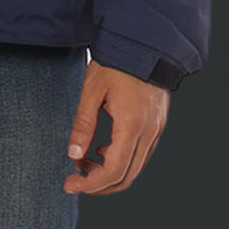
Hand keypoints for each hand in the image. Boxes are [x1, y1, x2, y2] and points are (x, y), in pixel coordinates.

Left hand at [63, 61, 169, 196]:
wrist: (145, 44)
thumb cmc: (116, 63)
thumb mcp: (92, 91)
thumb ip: (83, 125)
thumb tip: (73, 155)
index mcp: (132, 123)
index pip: (114, 170)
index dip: (90, 184)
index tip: (70, 184)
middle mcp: (149, 131)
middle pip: (126, 177)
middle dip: (98, 184)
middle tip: (74, 179)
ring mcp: (157, 129)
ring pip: (134, 168)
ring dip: (109, 173)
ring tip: (84, 161)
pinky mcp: (157, 125)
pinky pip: (141, 154)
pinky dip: (120, 160)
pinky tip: (103, 149)